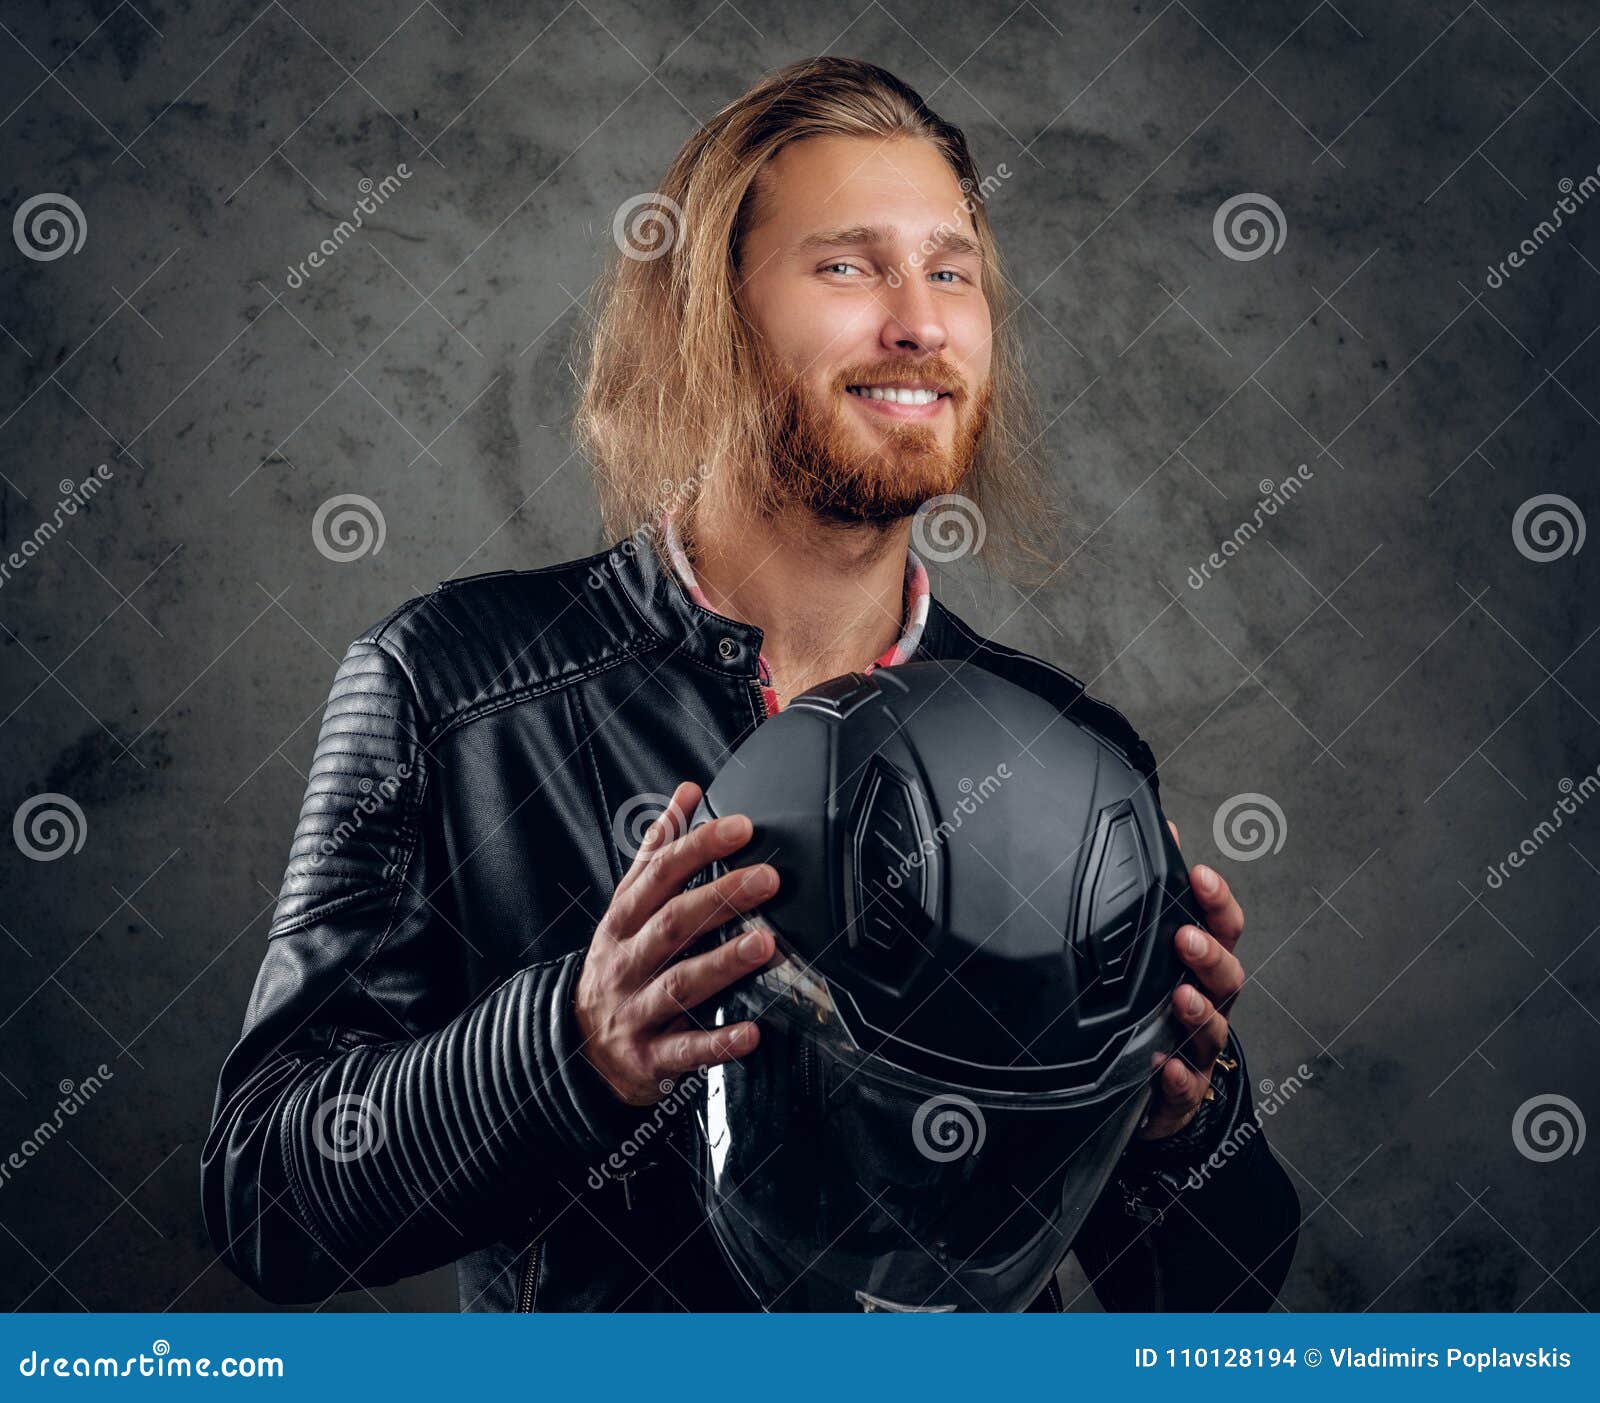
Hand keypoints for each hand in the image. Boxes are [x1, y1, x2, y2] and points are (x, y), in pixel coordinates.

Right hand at [574, 780, 779, 1105]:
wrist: (576, 1047)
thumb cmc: (616, 963)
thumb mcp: (627, 905)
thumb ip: (658, 849)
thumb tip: (688, 790)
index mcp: (622, 921)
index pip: (658, 875)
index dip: (698, 847)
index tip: (740, 827)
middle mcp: (626, 962)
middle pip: (672, 924)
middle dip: (719, 898)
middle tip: (766, 879)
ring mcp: (635, 1010)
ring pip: (679, 983)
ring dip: (722, 963)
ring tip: (764, 945)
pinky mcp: (650, 1058)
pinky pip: (686, 1050)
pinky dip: (718, 1043)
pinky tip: (751, 1033)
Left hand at [1135, 818, 1246, 1140]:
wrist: (1146, 1090)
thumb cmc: (1151, 1010)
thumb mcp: (1151, 952)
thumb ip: (1158, 894)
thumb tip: (1163, 826)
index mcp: (1201, 966)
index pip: (1223, 928)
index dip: (1217, 902)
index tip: (1200, 876)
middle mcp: (1208, 1004)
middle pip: (1228, 977)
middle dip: (1210, 955)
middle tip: (1186, 938)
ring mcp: (1197, 1051)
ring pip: (1212, 1031)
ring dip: (1199, 1012)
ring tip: (1180, 998)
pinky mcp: (1181, 1094)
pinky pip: (1186, 1088)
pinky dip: (1179, 1079)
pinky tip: (1164, 1067)